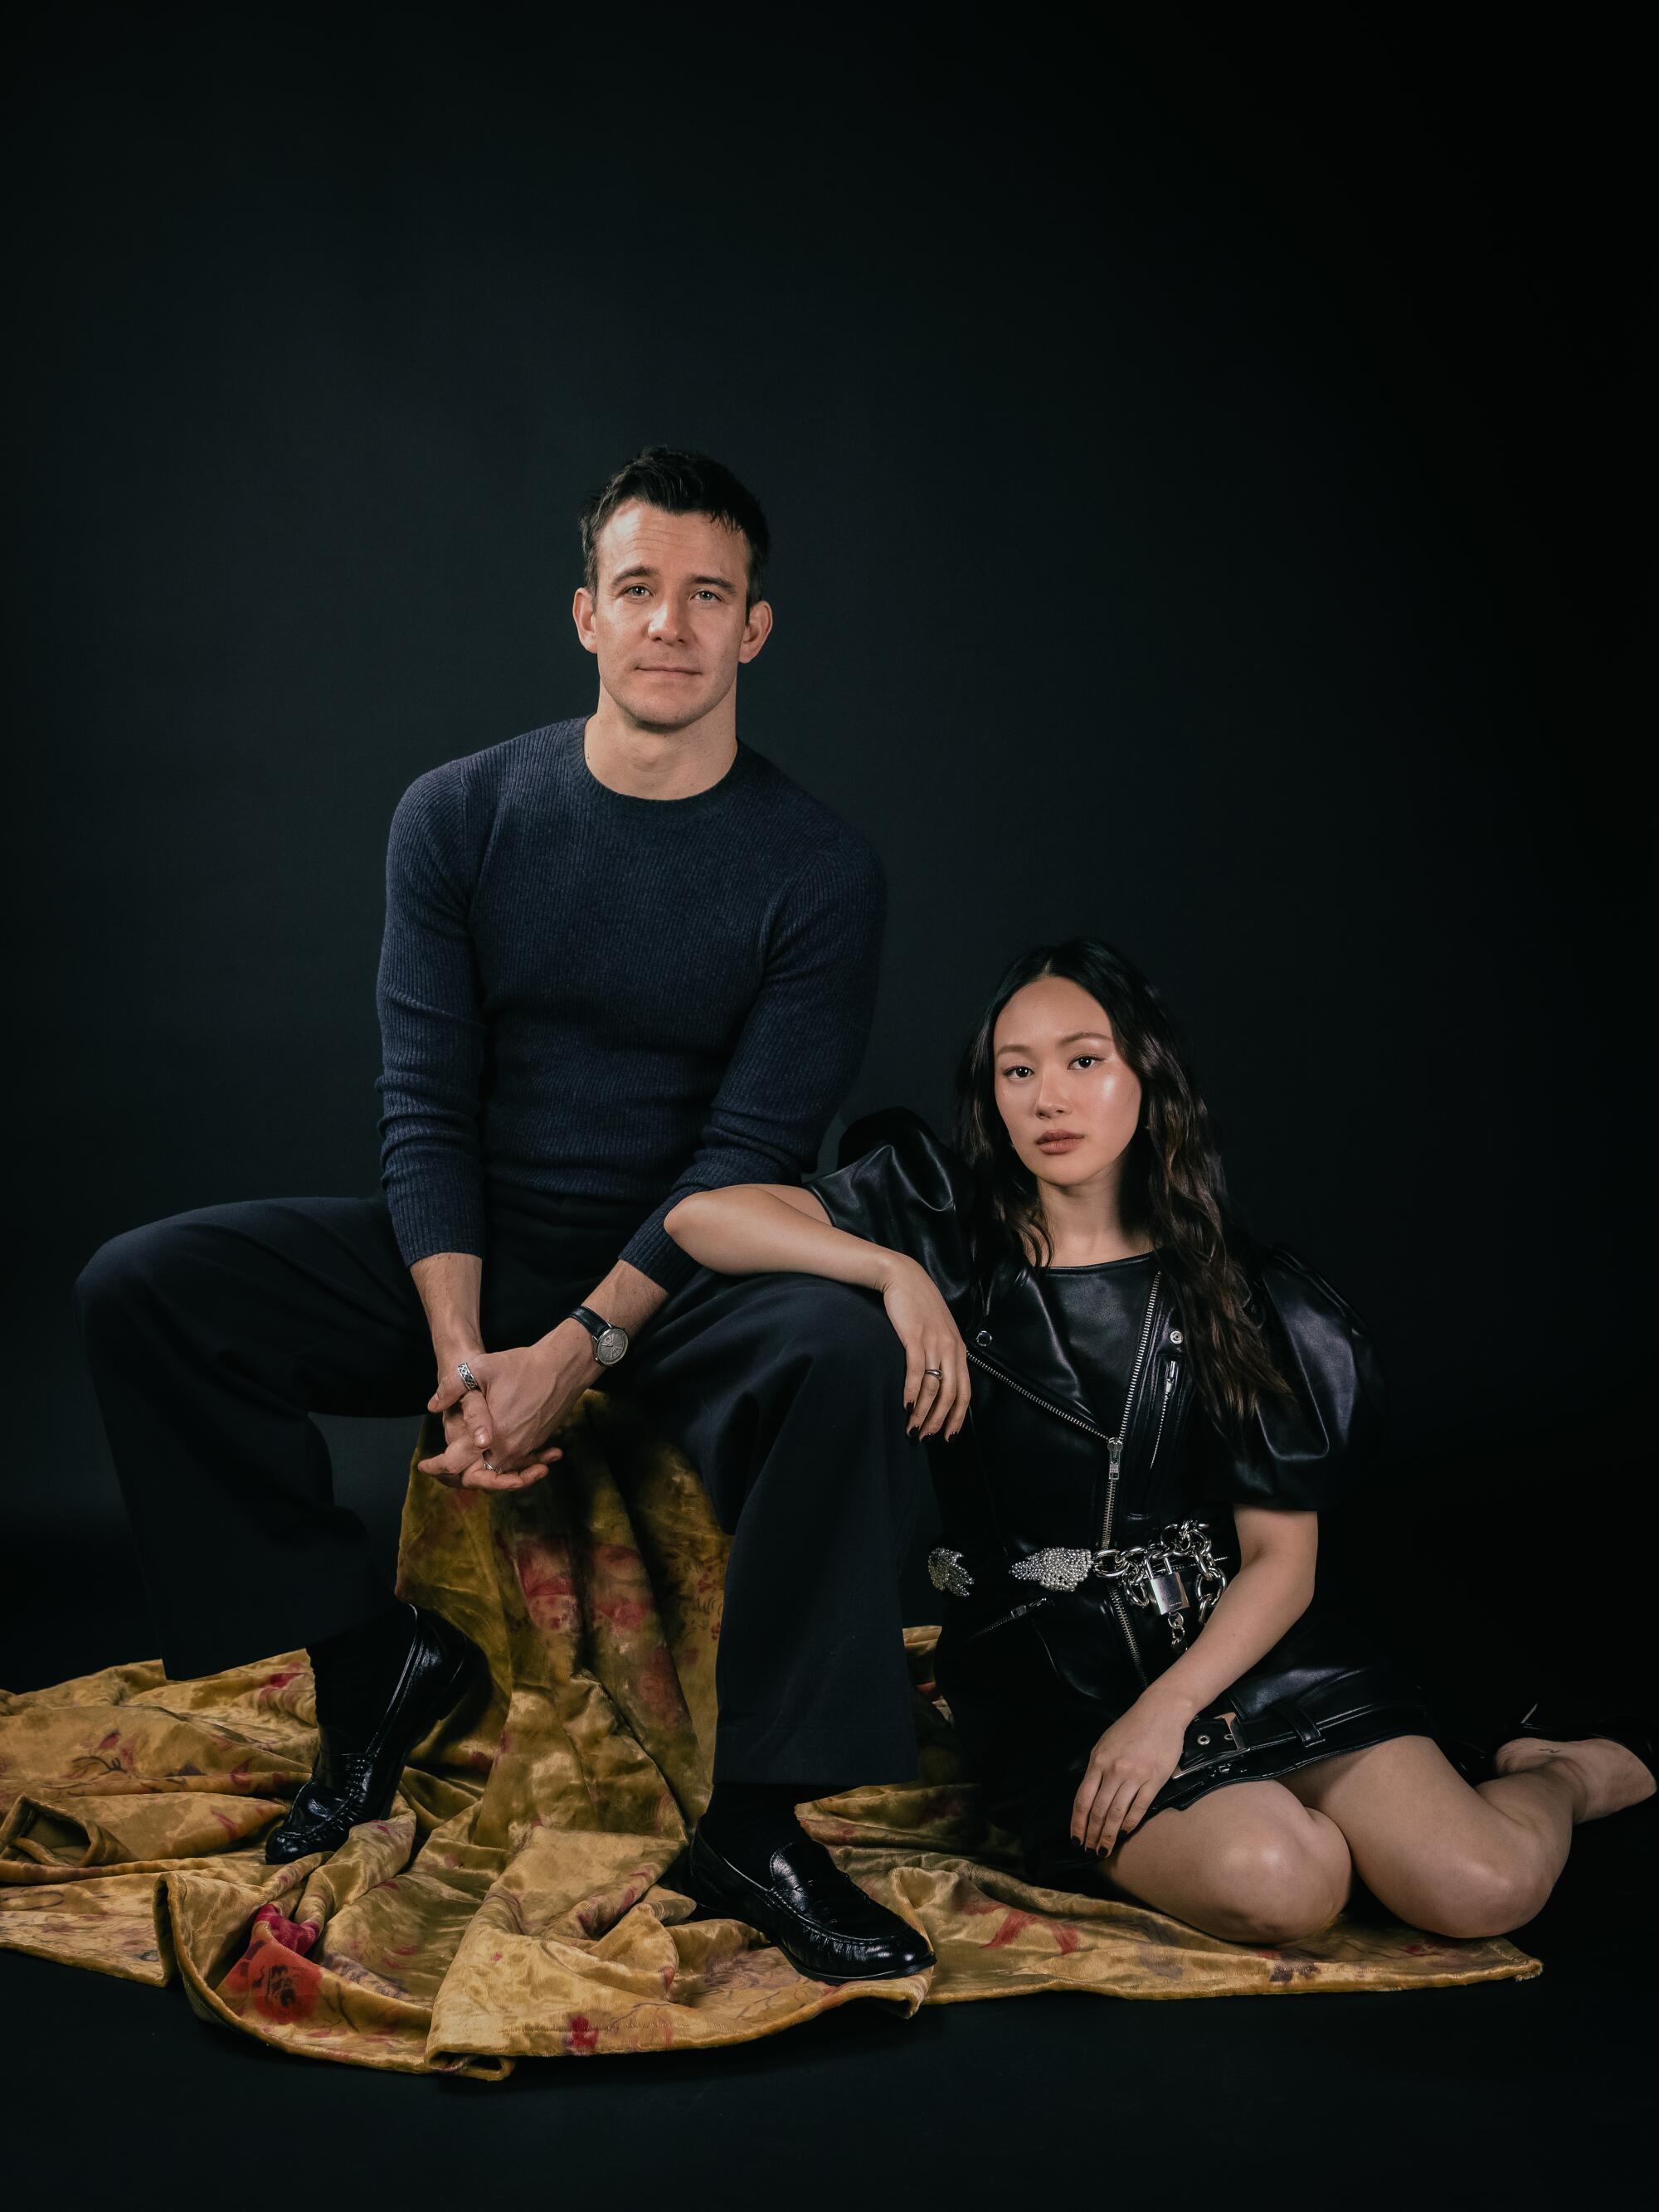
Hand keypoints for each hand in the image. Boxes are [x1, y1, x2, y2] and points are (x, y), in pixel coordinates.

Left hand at [419, 1324, 598, 1490]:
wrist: (564, 1367)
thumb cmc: (522, 1366)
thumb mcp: (481, 1367)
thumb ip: (452, 1386)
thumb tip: (433, 1405)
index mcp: (491, 1437)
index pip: (456, 1465)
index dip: (436, 1467)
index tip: (423, 1466)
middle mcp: (509, 1450)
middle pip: (477, 1476)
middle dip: (457, 1474)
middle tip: (440, 1467)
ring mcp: (525, 1448)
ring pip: (497, 1471)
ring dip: (480, 1470)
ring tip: (462, 1462)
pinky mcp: (537, 1442)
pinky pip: (515, 1461)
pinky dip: (501, 1462)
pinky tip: (488, 1449)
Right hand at [876, 1254, 969, 1439]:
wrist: (903, 1277)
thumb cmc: (918, 1306)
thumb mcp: (938, 1331)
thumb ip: (942, 1353)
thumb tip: (938, 1383)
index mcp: (958, 1349)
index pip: (965, 1391)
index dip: (958, 1417)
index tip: (948, 1437)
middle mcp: (950, 1349)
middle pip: (951, 1395)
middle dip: (940, 1421)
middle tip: (925, 1438)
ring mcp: (934, 1343)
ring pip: (934, 1388)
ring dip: (924, 1413)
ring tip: (912, 1429)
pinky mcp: (915, 1338)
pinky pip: (916, 1372)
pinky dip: (912, 1393)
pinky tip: (906, 1407)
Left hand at [1071, 1692, 1188, 1856]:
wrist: (1161, 1711)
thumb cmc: (1132, 1727)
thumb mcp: (1105, 1743)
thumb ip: (1096, 1768)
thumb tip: (1089, 1795)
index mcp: (1098, 1761)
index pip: (1082, 1799)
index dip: (1077, 1822)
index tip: (1075, 1838)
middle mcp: (1114, 1770)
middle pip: (1098, 1810)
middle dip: (1092, 1834)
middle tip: (1089, 1851)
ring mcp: (1134, 1775)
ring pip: (1116, 1813)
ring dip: (1109, 1835)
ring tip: (1104, 1849)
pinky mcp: (1154, 1779)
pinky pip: (1139, 1807)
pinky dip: (1130, 1823)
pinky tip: (1125, 1832)